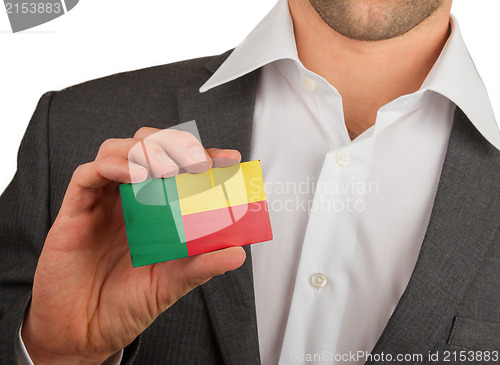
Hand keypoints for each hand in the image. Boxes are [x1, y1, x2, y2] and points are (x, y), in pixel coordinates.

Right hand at [21, 127, 245, 363]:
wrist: (85, 333)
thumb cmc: (125, 304)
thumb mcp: (171, 284)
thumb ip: (201, 266)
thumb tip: (238, 253)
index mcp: (154, 209)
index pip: (179, 167)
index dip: (204, 156)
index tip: (230, 159)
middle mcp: (128, 199)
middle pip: (147, 146)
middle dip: (174, 144)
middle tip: (198, 162)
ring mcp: (102, 202)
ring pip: (117, 150)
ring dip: (145, 150)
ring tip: (168, 169)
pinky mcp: (75, 211)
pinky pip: (87, 175)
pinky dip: (112, 166)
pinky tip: (134, 175)